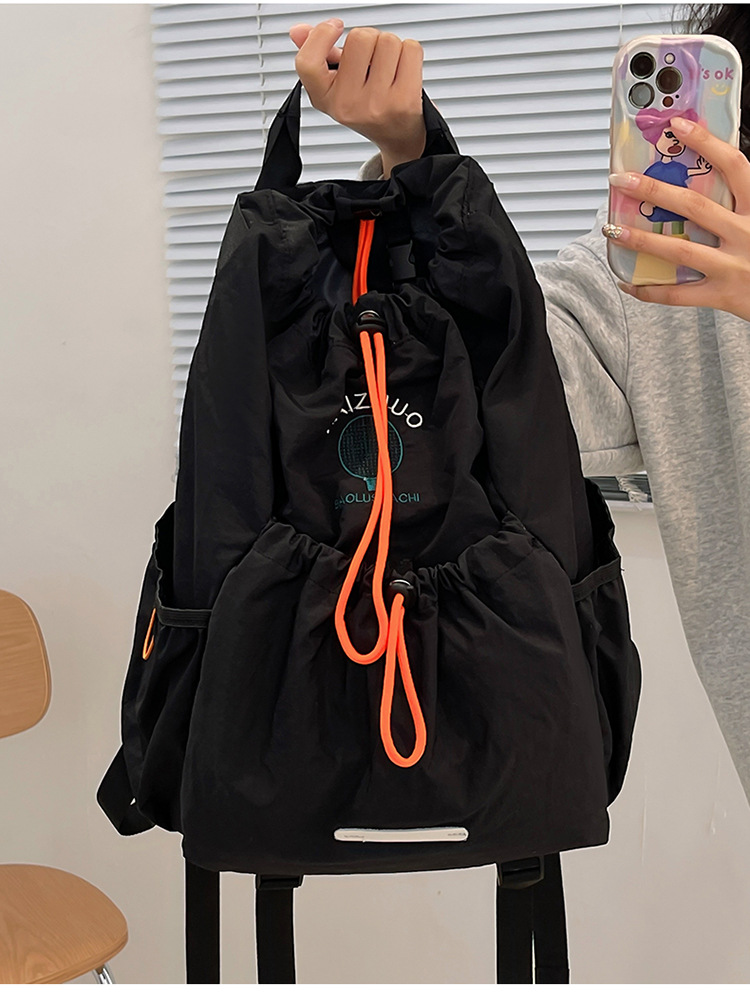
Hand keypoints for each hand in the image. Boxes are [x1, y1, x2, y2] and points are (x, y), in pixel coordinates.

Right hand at [288, 20, 425, 176]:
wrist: (398, 136)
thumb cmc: (368, 107)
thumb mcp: (335, 86)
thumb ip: (317, 54)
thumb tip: (298, 31)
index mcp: (326, 99)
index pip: (308, 62)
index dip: (321, 35)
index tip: (335, 28)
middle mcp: (349, 105)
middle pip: (359, 37)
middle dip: (369, 39)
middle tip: (371, 60)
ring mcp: (377, 104)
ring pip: (387, 41)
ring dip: (391, 47)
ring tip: (388, 69)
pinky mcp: (404, 100)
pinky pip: (410, 49)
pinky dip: (410, 54)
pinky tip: (403, 72)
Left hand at [604, 116, 749, 321]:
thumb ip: (742, 200)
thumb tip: (709, 180)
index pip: (734, 165)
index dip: (706, 142)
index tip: (678, 126)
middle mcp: (746, 233)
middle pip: (694, 205)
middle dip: (653, 190)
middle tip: (621, 180)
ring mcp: (733, 266)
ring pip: (680, 249)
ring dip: (641, 239)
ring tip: (613, 230)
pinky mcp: (722, 295)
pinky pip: (677, 294)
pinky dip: (649, 289)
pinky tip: (628, 282)